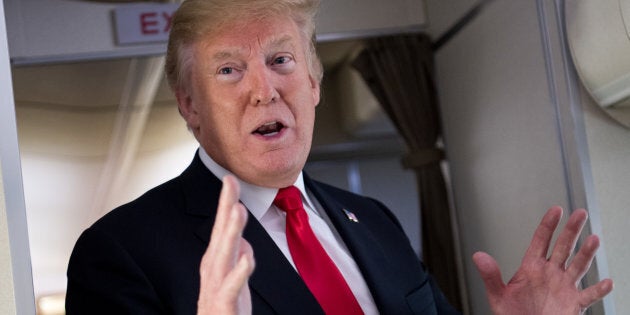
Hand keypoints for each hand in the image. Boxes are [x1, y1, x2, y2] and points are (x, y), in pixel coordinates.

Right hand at [197, 175, 254, 314]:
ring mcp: (216, 286)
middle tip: (230, 181)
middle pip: (220, 233)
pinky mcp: (223, 305)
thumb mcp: (232, 280)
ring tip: (238, 209)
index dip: (225, 201)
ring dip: (231, 231)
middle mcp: (213, 269)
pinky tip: (247, 259)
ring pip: (225, 255)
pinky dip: (239, 272)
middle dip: (225, 206)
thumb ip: (237, 258)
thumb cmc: (225, 310)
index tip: (230, 177)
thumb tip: (244, 244)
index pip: (222, 226)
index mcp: (215, 261)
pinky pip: (231, 287)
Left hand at [473, 206, 612, 314]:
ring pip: (578, 266)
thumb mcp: (498, 295)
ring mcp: (563, 287)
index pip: (541, 241)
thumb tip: (478, 256)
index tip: (555, 210)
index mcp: (531, 268)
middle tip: (580, 213)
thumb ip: (490, 275)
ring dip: (587, 254)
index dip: (548, 225)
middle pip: (563, 247)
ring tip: (594, 239)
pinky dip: (598, 290)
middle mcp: (550, 274)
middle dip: (571, 230)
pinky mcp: (573, 304)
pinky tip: (607, 282)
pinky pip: (589, 296)